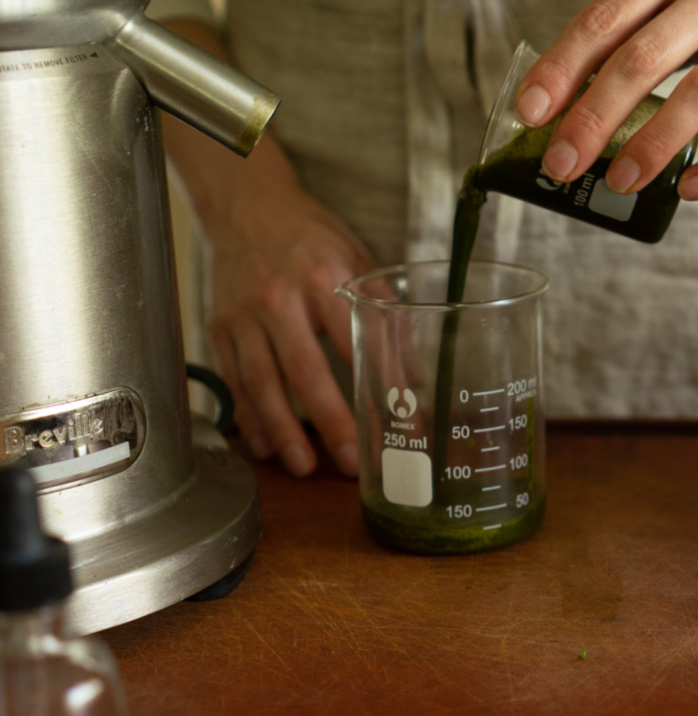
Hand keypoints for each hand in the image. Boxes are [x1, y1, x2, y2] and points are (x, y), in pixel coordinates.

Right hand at [204, 176, 373, 478]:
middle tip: (350, 462)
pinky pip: (235, 380)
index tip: (399, 429)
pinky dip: (250, 416)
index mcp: (324, 278)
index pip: (356, 343)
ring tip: (304, 466)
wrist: (248, 207)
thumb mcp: (359, 261)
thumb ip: (388, 316)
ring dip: (283, 431)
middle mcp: (280, 298)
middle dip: (329, 422)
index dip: (378, 389)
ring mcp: (244, 315)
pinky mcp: (220, 327)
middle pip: (304, 371)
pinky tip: (264, 444)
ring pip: (262, 383)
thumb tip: (416, 379)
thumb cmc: (311, 237)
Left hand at [512, 0, 697, 200]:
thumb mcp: (656, 9)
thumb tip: (548, 114)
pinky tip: (688, 189)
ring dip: (653, 144)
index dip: (562, 68)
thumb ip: (612, 45)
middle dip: (595, 118)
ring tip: (619, 182)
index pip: (602, 22)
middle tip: (562, 164)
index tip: (530, 113)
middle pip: (642, 60)